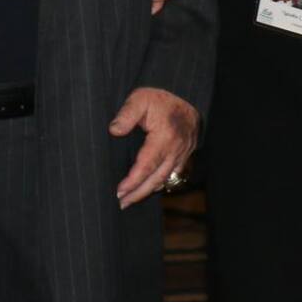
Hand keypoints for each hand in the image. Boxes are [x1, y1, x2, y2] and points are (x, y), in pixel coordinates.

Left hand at [111, 86, 198, 207]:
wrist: (187, 97)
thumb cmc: (161, 99)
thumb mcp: (140, 99)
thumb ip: (127, 114)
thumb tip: (114, 131)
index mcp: (164, 138)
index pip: (146, 165)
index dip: (133, 181)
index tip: (119, 191)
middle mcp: (175, 151)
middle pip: (155, 179)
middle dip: (138, 194)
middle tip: (121, 204)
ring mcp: (181, 156)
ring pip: (164, 180)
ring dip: (147, 192)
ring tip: (130, 201)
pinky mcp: (183, 157)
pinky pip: (171, 176)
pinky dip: (158, 185)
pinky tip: (146, 189)